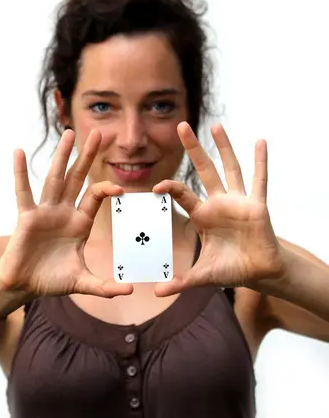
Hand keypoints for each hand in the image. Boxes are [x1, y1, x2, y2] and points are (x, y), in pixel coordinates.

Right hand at [0, 129, 132, 298]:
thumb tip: (129, 291)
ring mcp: (45, 211)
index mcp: (80, 222)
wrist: (25, 285)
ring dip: (61, 156)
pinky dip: (21, 172)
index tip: (121, 189)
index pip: (95, 197)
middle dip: (87, 156)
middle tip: (99, 133)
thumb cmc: (52, 280)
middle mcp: (64, 211)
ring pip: (55, 178)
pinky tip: (19, 152)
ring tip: (69, 133)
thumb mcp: (82, 282)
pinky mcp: (26, 216)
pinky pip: (23, 192)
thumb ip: (104, 286)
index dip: (106, 189)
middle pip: (78, 178)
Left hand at [153, 122, 285, 296]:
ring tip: (216, 125)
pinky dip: (261, 161)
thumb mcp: (203, 275)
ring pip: (229, 168)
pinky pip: (259, 180)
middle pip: (203, 169)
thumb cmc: (231, 268)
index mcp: (202, 215)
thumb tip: (155, 292)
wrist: (259, 273)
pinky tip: (260, 142)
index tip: (155, 187)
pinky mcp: (257, 205)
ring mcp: (238, 201)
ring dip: (224, 146)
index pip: (182, 194)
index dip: (169, 188)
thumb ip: (181, 281)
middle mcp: (218, 202)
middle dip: (193, 149)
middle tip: (180, 126)